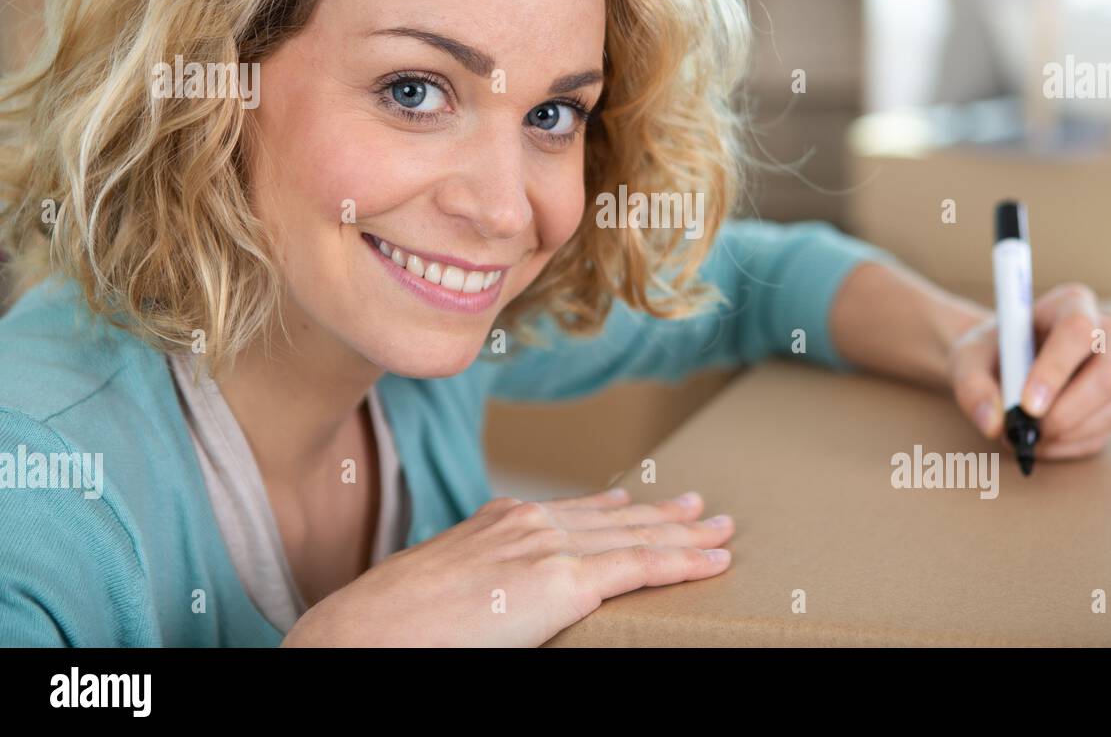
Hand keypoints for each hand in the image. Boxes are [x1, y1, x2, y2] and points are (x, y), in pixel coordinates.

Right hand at [281, 487, 732, 646]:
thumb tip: (506, 598)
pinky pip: (638, 567)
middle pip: (615, 517)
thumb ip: (489, 576)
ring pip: (636, 537)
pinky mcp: (560, 581)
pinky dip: (680, 562)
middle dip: (663, 516)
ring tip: (720, 531)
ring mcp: (547, 547)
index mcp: (502, 520)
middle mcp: (529, 522)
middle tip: (702, 510)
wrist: (365, 630)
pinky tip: (711, 561)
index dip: (621, 509)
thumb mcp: (450, 580)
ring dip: (684, 535)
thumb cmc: (393, 621)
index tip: (647, 504)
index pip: (578, 512)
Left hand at [948, 283, 1110, 459]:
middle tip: (1026, 429)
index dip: (1055, 370)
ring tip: (1023, 434)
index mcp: (1072, 304)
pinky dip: (1066, 446)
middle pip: (1109, 375)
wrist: (999, 366)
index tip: (1026, 404)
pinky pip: (1102, 434)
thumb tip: (994, 423)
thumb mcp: (966, 360)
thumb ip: (973, 388)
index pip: (1077, 331)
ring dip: (1066, 433)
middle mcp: (1105, 335)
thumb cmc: (989, 353)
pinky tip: (1039, 440)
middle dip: (1066, 411)